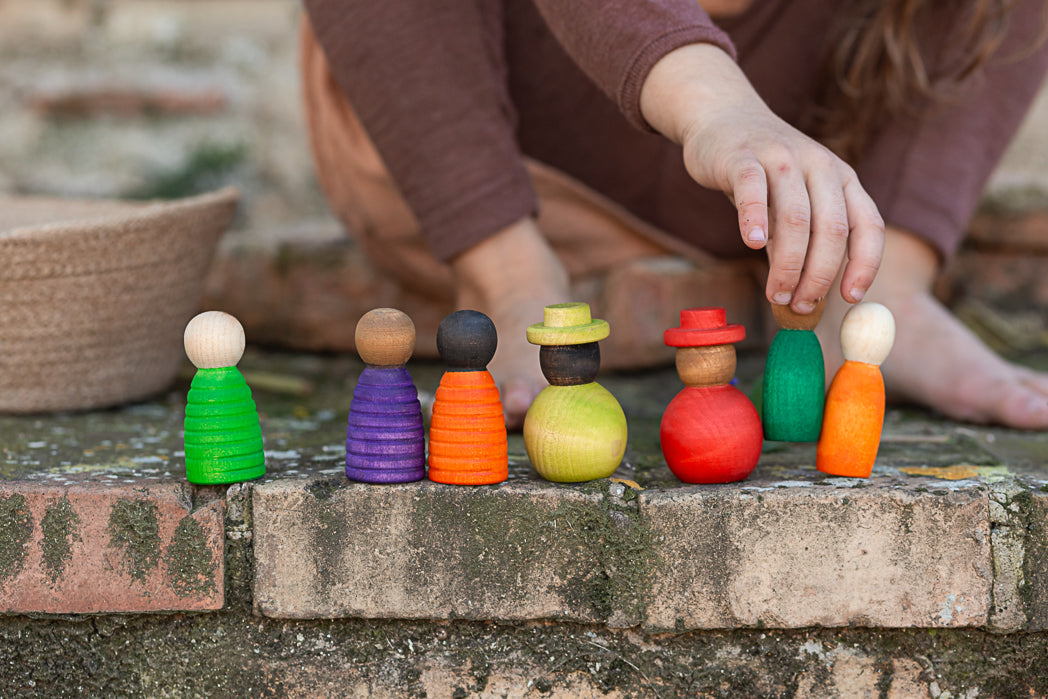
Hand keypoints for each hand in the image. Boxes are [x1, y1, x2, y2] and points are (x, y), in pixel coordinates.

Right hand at [639, 43, 883, 312]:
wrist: (722, 117)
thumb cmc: (762, 174)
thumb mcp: (793, 203)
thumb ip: (802, 244)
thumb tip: (808, 300)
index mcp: (842, 179)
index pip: (868, 225)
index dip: (865, 264)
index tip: (850, 298)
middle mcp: (819, 166)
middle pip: (832, 229)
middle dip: (819, 275)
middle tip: (801, 307)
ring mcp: (782, 158)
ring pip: (795, 217)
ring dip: (787, 264)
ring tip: (776, 294)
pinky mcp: (743, 157)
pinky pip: (753, 189)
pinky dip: (754, 218)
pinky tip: (750, 243)